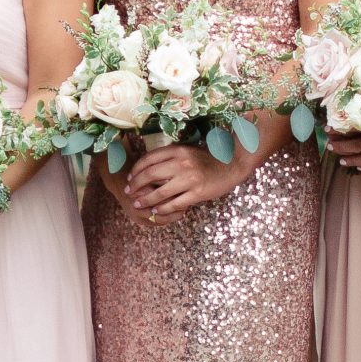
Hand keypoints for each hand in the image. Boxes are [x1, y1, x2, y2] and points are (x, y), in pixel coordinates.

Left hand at [121, 139, 249, 225]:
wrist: (231, 165)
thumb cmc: (206, 159)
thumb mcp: (187, 151)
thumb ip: (169, 157)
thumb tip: (146, 166)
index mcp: (178, 150)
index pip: (148, 159)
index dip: (135, 170)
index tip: (129, 178)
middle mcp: (182, 163)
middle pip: (150, 175)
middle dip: (136, 185)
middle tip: (129, 192)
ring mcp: (190, 178)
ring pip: (160, 192)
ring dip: (146, 200)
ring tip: (138, 204)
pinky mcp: (198, 193)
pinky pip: (175, 203)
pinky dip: (163, 208)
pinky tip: (156, 210)